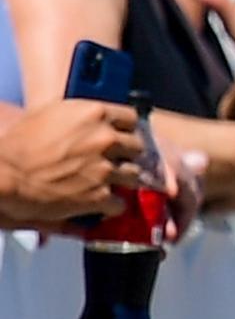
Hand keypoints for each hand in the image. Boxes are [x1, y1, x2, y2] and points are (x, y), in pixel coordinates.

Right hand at [0, 98, 146, 223]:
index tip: (121, 135)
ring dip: (121, 180)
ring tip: (104, 181)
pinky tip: (99, 202)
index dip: (125, 129)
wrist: (5, 173)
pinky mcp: (99, 195)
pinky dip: (111, 205)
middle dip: (125, 155)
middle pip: (137, 147)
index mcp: (95, 113)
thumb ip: (81, 117)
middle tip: (112, 160)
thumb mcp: (51, 115)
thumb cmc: (19, 144)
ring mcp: (105, 168)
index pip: (131, 118)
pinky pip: (120, 203)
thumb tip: (97, 121)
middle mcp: (105, 139)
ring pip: (134, 175)